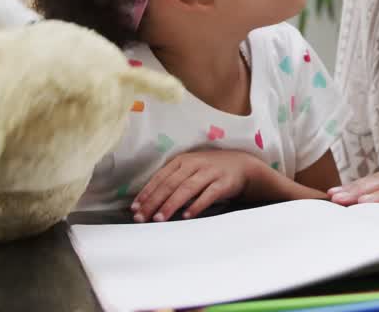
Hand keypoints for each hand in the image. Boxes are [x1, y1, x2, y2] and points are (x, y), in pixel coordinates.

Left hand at [131, 149, 262, 222]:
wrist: (242, 166)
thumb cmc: (210, 170)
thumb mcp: (190, 169)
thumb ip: (172, 180)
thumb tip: (148, 201)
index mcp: (183, 160)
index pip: (160, 177)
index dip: (147, 193)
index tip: (135, 208)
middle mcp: (195, 164)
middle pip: (170, 184)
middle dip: (154, 202)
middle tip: (142, 217)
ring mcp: (210, 172)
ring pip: (186, 189)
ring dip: (171, 204)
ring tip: (159, 219)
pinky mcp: (224, 183)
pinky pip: (208, 195)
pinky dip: (196, 205)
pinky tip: (186, 216)